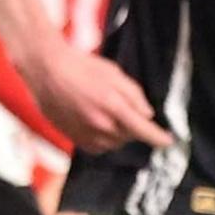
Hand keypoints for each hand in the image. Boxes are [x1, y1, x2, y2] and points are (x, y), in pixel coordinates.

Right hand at [30, 42, 168, 150]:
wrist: (45, 70)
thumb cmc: (81, 67)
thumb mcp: (114, 74)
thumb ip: (134, 95)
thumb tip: (147, 115)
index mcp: (112, 106)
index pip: (143, 130)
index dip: (158, 138)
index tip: (169, 141)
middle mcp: (99, 124)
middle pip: (129, 137)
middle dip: (134, 127)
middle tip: (123, 109)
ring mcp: (84, 133)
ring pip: (114, 143)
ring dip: (119, 134)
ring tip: (107, 112)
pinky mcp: (73, 138)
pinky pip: (97, 147)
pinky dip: (104, 140)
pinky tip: (97, 123)